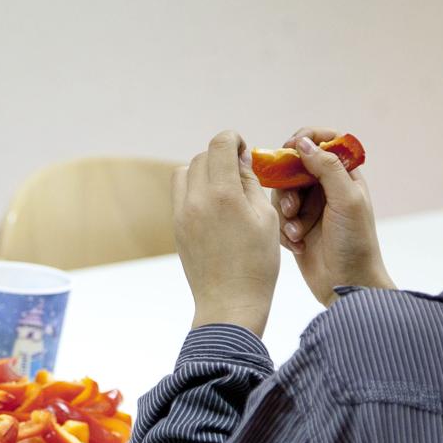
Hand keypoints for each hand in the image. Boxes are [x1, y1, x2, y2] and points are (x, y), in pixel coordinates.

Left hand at [173, 130, 279, 335]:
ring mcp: (182, 213)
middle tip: (239, 172)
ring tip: (223, 188)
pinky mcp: (177, 227)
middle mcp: (197, 199)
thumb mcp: (266, 218)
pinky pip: (180, 193)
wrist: (230, 302)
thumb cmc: (257, 263)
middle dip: (221, 156)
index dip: (234, 140)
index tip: (244, 150)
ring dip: (203, 171)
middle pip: (203, 156)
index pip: (220, 144)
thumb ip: (251, 182)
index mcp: (223, 194)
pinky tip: (213, 206)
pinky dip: (194, 190)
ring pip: (185, 171)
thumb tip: (240, 158)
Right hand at [274, 127, 393, 305]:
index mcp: (344, 176)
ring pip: (282, 192)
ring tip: (297, 232)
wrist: (347, 284)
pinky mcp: (296, 227)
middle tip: (293, 207)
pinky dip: (284, 230)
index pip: (322, 143)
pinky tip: (296, 245)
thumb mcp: (346, 200)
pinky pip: (278, 217)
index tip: (290, 151)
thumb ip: (327, 168)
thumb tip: (303, 143)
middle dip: (289, 186)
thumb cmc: (356, 243)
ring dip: (286, 212)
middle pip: (294, 167)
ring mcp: (309, 208)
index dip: (304, 141)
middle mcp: (325, 188)